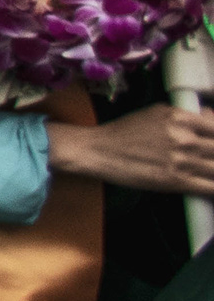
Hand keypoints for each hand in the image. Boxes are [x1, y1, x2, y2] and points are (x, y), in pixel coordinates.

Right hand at [52, 97, 213, 193]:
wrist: (98, 151)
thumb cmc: (125, 132)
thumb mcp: (157, 113)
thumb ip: (187, 116)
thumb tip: (211, 118)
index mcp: (181, 118)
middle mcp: (184, 138)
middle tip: (211, 159)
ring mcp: (181, 161)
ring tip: (210, 172)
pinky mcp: (176, 181)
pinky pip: (210, 187)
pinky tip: (212, 187)